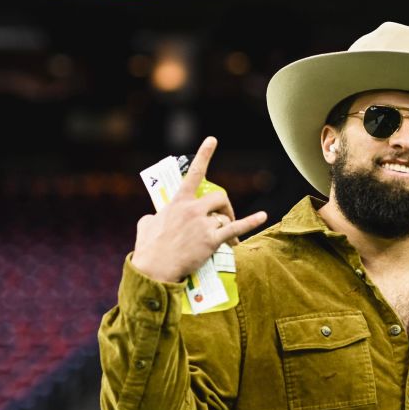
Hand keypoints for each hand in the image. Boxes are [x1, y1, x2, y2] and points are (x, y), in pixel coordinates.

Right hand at [130, 136, 267, 282]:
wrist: (154, 269)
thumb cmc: (148, 249)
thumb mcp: (146, 225)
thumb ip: (154, 216)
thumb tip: (154, 218)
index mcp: (177, 203)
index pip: (193, 174)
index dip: (204, 155)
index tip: (212, 140)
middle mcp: (192, 209)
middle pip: (219, 198)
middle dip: (224, 208)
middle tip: (223, 220)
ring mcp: (203, 224)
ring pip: (224, 217)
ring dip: (226, 225)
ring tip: (225, 238)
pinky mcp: (211, 240)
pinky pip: (235, 228)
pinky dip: (251, 222)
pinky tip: (262, 216)